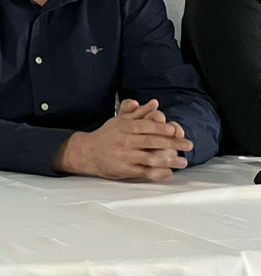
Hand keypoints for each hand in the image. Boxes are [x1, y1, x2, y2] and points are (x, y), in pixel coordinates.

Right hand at [55, 98, 192, 181]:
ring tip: (182, 161)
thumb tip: (155, 103)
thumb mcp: (120, 120)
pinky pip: (145, 172)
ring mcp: (125, 156)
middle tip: (188, 144)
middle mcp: (125, 141)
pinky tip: (169, 171)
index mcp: (124, 127)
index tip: (176, 130)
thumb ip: (138, 112)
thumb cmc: (107, 135)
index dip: (163, 128)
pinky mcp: (124, 169)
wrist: (87, 152)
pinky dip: (158, 173)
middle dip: (173, 143)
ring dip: (169, 160)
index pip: (147, 126)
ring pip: (151, 158)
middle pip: (152, 142)